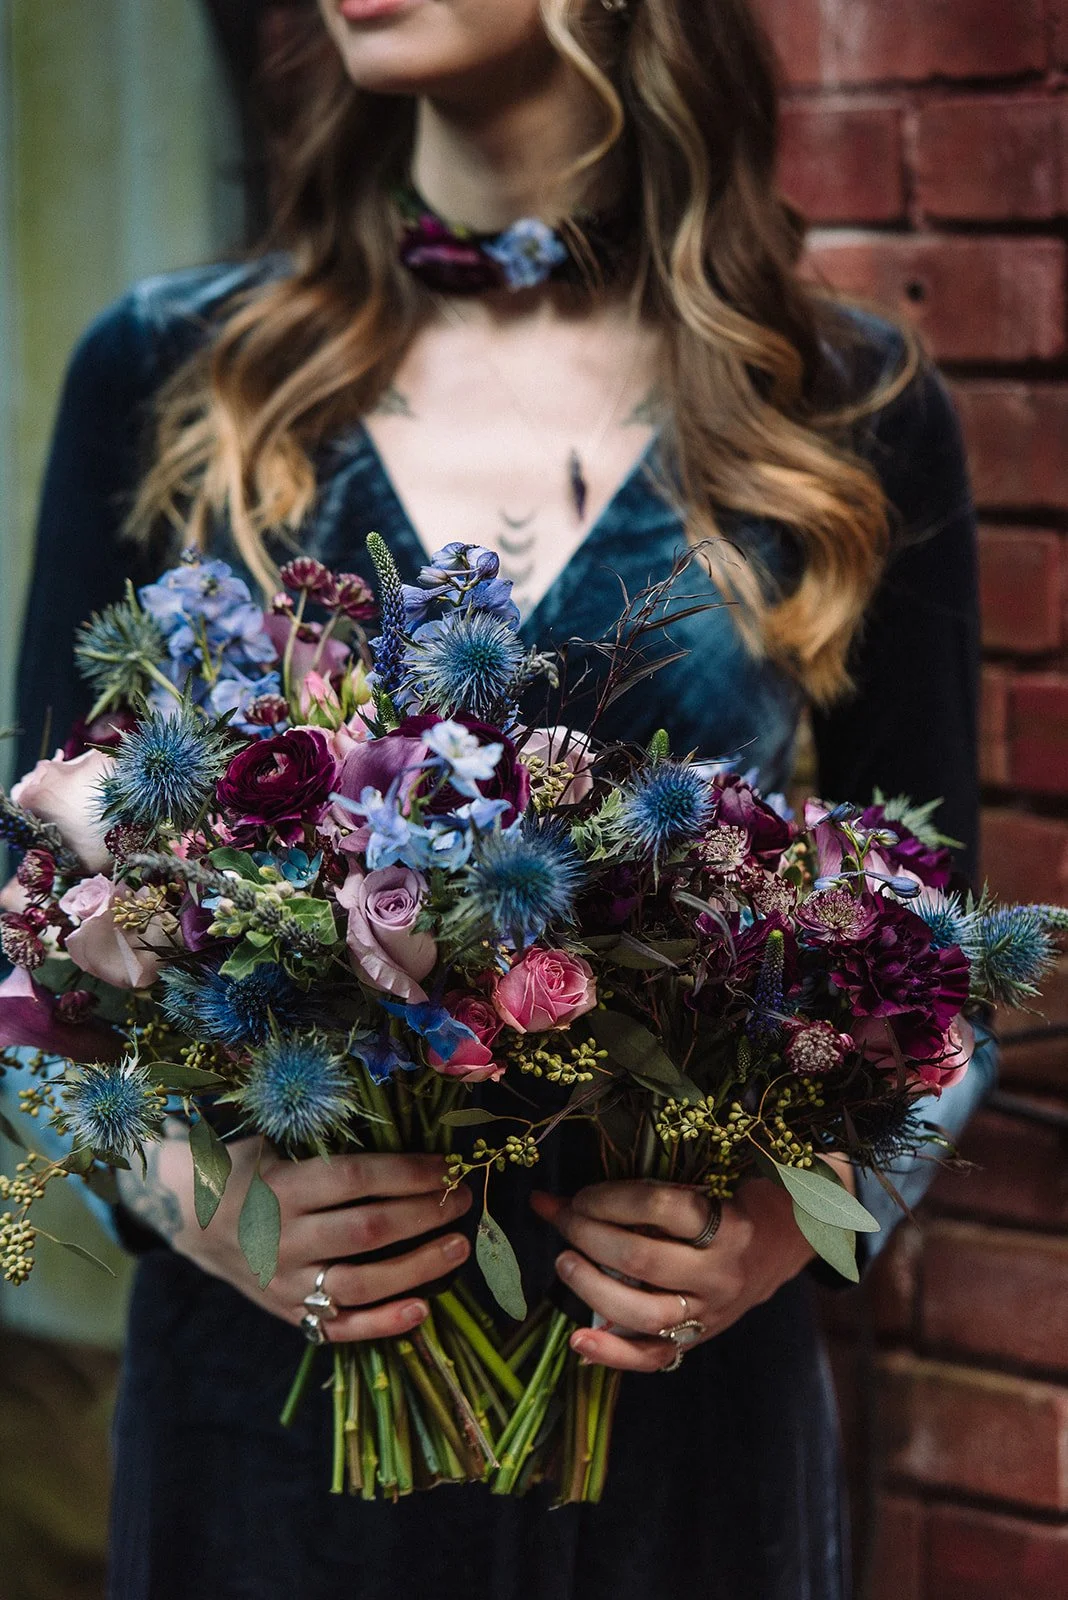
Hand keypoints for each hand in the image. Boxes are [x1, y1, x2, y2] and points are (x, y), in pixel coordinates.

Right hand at [118, 1122, 471, 1341]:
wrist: (189, 1218)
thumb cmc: (246, 1165)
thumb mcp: (271, 1138)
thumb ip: (322, 1135)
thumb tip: (400, 1114)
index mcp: (280, 1185)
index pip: (354, 1179)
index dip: (406, 1172)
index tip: (447, 1164)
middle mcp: (282, 1237)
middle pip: (366, 1230)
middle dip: (424, 1214)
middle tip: (464, 1199)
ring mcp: (285, 1282)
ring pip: (361, 1282)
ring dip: (418, 1267)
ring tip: (460, 1246)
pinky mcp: (289, 1313)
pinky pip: (339, 1327)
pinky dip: (383, 1324)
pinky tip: (423, 1310)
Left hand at [531, 1175, 822, 1372]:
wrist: (779, 1246)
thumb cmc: (730, 1201)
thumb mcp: (702, 1184)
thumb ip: (643, 1190)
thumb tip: (554, 1196)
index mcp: (729, 1224)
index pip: (662, 1208)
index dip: (611, 1199)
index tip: (582, 1194)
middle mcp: (722, 1273)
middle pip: (644, 1260)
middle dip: (590, 1237)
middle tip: (565, 1221)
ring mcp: (710, 1312)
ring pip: (644, 1313)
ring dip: (593, 1288)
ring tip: (564, 1262)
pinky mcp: (697, 1339)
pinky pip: (652, 1358)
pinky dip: (611, 1353)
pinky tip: (578, 1341)